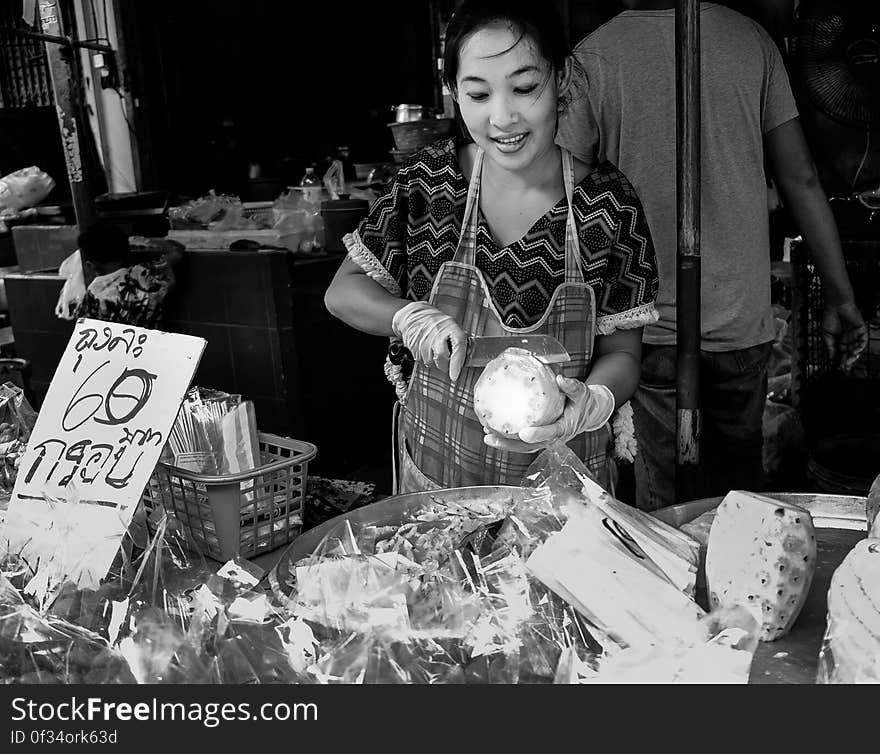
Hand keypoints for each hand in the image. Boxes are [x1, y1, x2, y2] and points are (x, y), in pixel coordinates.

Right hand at [391, 301, 467, 380]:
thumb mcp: (451, 326)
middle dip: (445, 365)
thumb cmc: (435, 322)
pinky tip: (426, 349)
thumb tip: (465, 359)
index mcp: (450, 327)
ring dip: (434, 361)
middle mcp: (437, 332)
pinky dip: (425, 358)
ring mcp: (424, 339)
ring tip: (434, 350)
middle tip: (446, 363)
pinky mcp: (414, 346)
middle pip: (442, 356)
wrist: (413, 315)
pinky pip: (421, 360)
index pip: (458, 346)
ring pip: (430, 361)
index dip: (457, 363)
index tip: (455, 375)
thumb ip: (457, 341)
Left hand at [484, 376, 614, 452]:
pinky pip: (521, 443)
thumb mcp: (581, 392)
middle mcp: (553, 438)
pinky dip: (507, 440)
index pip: (550, 433)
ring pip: (523, 447)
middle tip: (491, 436)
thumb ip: (571, 386)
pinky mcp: (539, 439)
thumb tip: (560, 378)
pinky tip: (492, 433)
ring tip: (487, 436)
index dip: (538, 434)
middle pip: (530, 446)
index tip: (524, 433)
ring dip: (504, 444)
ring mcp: (545, 440)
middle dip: (509, 444)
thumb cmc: (583, 402)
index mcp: (564, 428)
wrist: (588, 414)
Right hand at [822, 301, 866, 372]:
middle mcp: (849, 338)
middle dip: (848, 361)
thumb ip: (830, 347)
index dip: (841, 361)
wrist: (835, 305)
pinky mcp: (861, 329)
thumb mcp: (827, 335)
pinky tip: (855, 352)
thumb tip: (831, 358)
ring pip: (857, 348)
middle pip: (850, 352)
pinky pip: (863, 340)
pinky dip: (860, 347)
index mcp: (840, 340)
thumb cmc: (830, 317)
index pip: (842, 353)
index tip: (839, 368)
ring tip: (849, 361)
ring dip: (854, 355)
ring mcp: (856, 334)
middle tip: (845, 368)